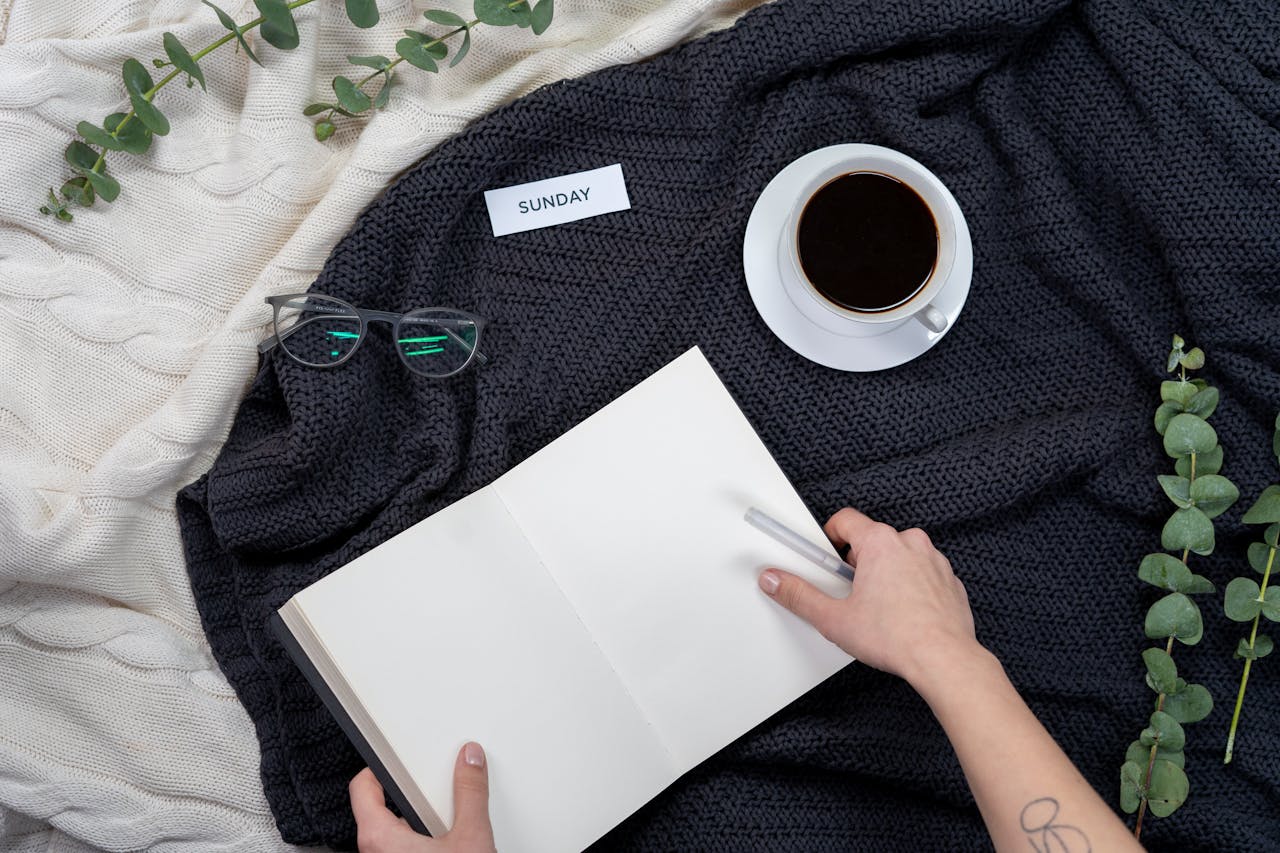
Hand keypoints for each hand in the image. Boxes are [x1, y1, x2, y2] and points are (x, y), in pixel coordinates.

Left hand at [349, 742, 495, 852]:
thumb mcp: (471, 837)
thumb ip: (470, 794)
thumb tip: (471, 760)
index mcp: (379, 837)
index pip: (361, 788)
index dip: (378, 766)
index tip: (393, 755)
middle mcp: (375, 852)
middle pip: (379, 808)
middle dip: (406, 793)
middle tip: (426, 781)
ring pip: (391, 830)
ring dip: (414, 818)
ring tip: (441, 812)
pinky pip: (400, 847)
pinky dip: (419, 837)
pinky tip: (446, 838)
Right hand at [758, 507, 980, 687]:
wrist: (944, 660)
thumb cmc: (898, 637)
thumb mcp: (834, 618)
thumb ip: (799, 596)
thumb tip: (777, 582)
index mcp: (880, 542)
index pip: (845, 520)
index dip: (828, 538)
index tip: (823, 557)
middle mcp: (910, 543)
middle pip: (871, 539)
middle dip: (856, 562)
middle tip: (848, 592)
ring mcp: (934, 560)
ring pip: (898, 556)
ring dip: (884, 573)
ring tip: (876, 607)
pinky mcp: (949, 580)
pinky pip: (921, 573)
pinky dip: (909, 586)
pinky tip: (900, 613)